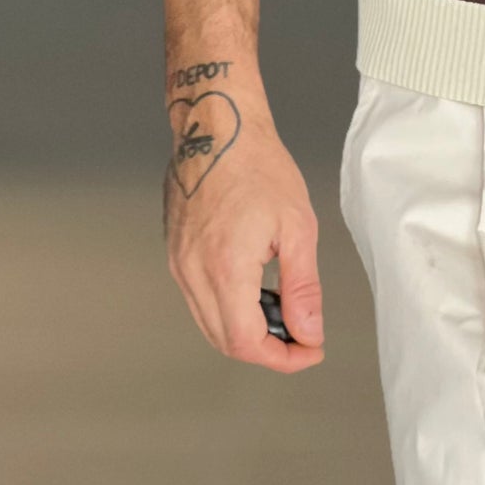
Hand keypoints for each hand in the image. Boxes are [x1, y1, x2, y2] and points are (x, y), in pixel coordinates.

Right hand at [164, 99, 324, 371]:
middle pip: (224, 341)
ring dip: (246, 328)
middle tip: (302, 336)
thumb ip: (303, 288)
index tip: (310, 350)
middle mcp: (192, 272)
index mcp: (224, 269)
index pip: (246, 343)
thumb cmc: (258, 164)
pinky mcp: (174, 252)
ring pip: (209, 322)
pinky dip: (228, 306)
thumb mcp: (297, 226)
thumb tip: (309, 333)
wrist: (216, 126)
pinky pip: (198, 298)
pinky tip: (255, 285)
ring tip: (283, 306)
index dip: (282, 359)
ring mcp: (178, 263)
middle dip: (267, 349)